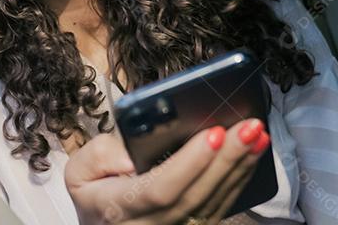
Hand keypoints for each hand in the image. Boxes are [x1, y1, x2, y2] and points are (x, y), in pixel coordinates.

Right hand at [64, 118, 270, 223]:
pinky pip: (220, 208)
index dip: (190, 163)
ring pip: (213, 204)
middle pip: (195, 196)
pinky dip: (240, 180)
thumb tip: (132, 155)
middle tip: (248, 127)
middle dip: (226, 159)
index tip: (213, 133)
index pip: (160, 189)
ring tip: (258, 136)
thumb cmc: (95, 193)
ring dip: (240, 168)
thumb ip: (99, 156)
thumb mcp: (79, 172)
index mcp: (117, 209)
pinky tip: (252, 155)